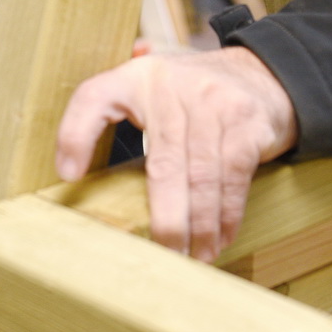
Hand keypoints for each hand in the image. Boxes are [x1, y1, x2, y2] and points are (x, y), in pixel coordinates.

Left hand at [56, 47, 297, 261]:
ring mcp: (215, 104)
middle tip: (163, 255)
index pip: (94, 96)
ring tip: (194, 257)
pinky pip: (233, 177)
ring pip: (201, 177)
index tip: (69, 175)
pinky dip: (227, 214)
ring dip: (199, 226)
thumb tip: (70, 171)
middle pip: (162, 164)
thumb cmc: (192, 93)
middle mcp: (174, 87)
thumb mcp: (149, 87)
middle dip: (166, 218)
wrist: (262, 73)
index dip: (75, 134)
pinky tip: (221, 237)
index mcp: (137, 77)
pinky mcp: (247, 124)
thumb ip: (113, 113)